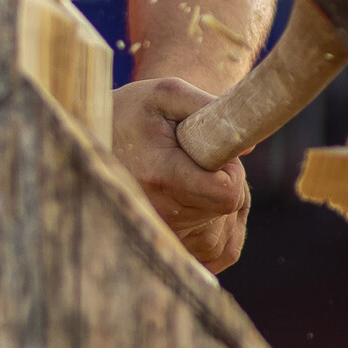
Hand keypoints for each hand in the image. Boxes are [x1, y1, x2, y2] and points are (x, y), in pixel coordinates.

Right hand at [110, 77, 249, 271]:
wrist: (99, 137)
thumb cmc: (138, 112)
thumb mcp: (168, 94)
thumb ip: (207, 108)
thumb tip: (248, 146)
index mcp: (160, 174)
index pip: (226, 194)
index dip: (232, 172)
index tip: (213, 154)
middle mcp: (157, 213)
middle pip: (226, 209)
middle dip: (226, 184)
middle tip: (198, 159)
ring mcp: (160, 235)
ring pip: (223, 234)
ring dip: (223, 208)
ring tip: (193, 177)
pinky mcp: (165, 249)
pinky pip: (217, 254)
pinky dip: (220, 231)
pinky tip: (200, 204)